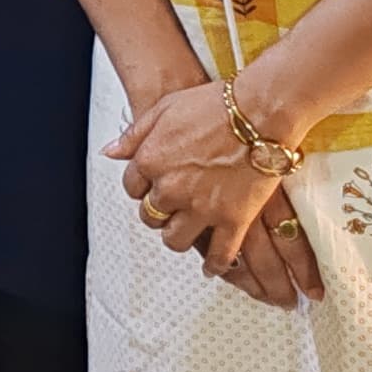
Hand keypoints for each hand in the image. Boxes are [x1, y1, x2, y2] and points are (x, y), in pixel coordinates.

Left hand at [108, 81, 320, 305]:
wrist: (261, 111)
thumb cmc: (215, 104)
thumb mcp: (165, 108)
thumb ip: (134, 135)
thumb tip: (110, 151)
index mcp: (150, 160)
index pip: (132, 187)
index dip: (141, 188)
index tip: (152, 187)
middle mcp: (171, 188)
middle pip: (151, 216)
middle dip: (158, 214)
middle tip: (171, 209)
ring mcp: (201, 207)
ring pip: (176, 240)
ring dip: (178, 237)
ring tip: (187, 232)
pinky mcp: (233, 220)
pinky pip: (219, 254)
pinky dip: (215, 265)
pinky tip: (213, 268)